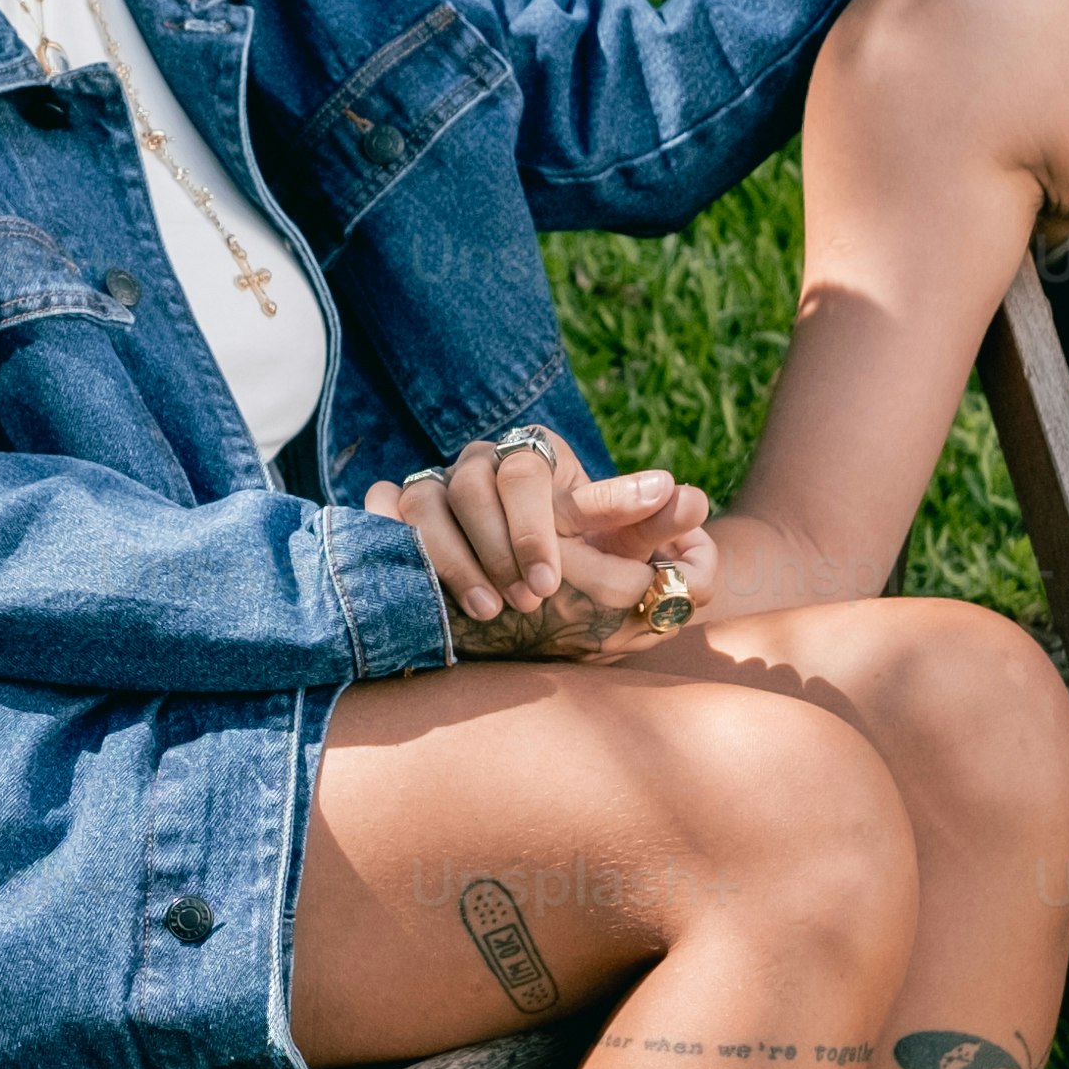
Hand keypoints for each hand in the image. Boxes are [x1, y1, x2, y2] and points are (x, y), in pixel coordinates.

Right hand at [369, 427, 712, 660]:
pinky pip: (378, 509)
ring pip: (423, 503)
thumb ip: (650, 523)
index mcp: (534, 456)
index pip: (528, 471)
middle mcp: (479, 464)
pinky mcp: (394, 512)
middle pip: (471, 485)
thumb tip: (689, 497)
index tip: (548, 581)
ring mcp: (432, 486)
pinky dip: (394, 544)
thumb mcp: (617, 545)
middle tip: (529, 599)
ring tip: (488, 612)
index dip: (533, 528)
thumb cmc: (582, 558)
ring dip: (453, 560)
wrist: (529, 585)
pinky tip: (421, 591)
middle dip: (497, 546)